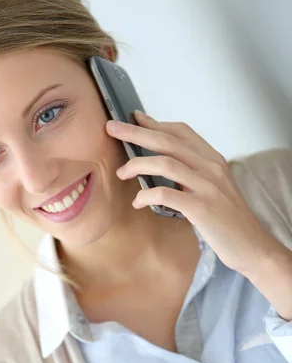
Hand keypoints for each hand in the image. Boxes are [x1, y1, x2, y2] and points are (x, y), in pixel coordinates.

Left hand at [107, 111, 277, 275]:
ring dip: (137, 164)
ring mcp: (207, 186)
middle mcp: (210, 168)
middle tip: (112, 128)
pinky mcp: (201, 208)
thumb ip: (192, 172)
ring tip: (121, 172)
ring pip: (165, 162)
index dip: (155, 123)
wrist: (251, 246)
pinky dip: (147, 195)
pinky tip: (138, 201)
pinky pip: (166, 194)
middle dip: (136, 132)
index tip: (134, 117)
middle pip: (167, 141)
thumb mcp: (213, 187)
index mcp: (213, 160)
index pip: (181, 132)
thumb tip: (161, 161)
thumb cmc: (228, 219)